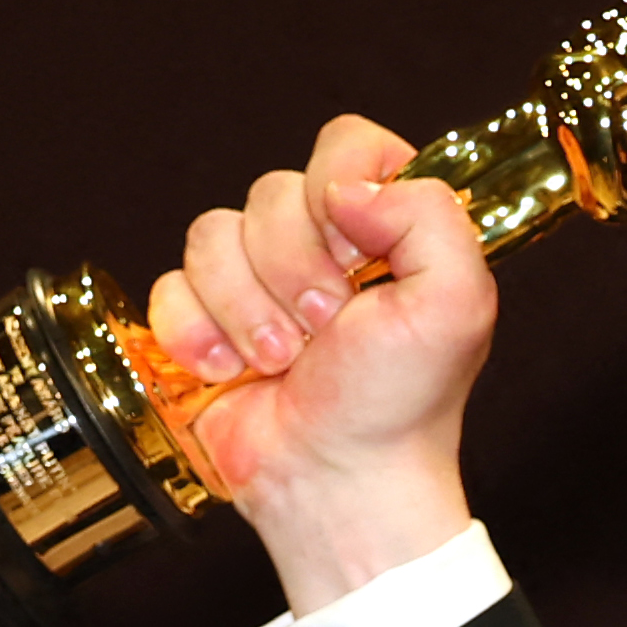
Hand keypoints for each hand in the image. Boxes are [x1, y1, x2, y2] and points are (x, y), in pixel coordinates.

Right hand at [142, 116, 492, 605]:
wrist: (339, 483)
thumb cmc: (400, 405)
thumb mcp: (457, 305)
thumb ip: (431, 216)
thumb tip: (352, 187)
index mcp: (386, 228)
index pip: (348, 143)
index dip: (338, 188)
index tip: (356, 254)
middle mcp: (320, 245)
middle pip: (270, 190)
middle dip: (295, 269)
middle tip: (327, 330)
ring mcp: (256, 280)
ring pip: (210, 234)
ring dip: (249, 309)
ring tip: (284, 362)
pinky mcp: (203, 319)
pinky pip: (169, 286)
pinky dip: (197, 334)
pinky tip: (230, 371)